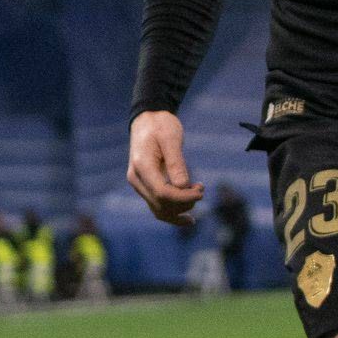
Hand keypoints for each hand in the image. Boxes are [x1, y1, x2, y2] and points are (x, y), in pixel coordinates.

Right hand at [127, 111, 203, 227]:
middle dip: (184, 202)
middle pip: (161, 205)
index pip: (162, 193)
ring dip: (180, 210)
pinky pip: (158, 207)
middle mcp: (137, 180)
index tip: (201, 190)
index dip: (184, 197)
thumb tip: (183, 186)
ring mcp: (139, 185)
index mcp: (142, 166)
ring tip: (197, 194)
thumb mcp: (171, 138)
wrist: (147, 120)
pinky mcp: (145, 187)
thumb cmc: (160, 125)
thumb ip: (176, 162)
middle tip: (201, 188)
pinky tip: (188, 218)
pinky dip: (173, 213)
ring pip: (159, 211)